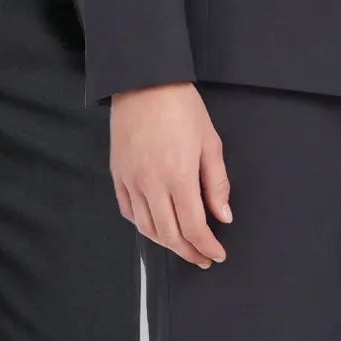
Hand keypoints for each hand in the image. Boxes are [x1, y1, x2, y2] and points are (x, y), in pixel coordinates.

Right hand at [110, 81, 230, 267]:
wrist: (144, 81)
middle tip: (202, 258)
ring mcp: (131, 180)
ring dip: (166, 243)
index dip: (207, 247)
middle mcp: (151, 183)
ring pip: (147, 228)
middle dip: (189, 252)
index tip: (217, 254)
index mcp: (178, 176)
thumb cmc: (180, 106)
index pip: (194, 227)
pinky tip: (155, 226)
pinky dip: (143, 226)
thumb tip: (223, 216)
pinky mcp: (117, 173)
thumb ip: (217, 182)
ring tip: (182, 246)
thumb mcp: (210, 141)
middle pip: (170, 235)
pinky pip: (128, 211)